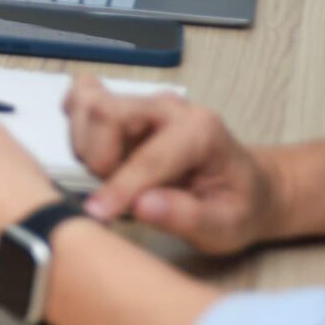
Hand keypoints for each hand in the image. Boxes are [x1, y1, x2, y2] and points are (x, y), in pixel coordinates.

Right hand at [65, 76, 279, 253]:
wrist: (248, 187)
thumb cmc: (237, 207)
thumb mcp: (226, 227)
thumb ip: (187, 217)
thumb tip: (141, 206)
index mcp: (200, 131)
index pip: (147, 156)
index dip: (119, 188)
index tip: (97, 214)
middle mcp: (168, 107)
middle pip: (106, 112)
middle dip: (97, 158)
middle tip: (111, 192)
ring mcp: (143, 102)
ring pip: (88, 103)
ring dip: (85, 144)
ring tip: (107, 176)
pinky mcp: (124, 105)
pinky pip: (84, 97)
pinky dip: (77, 123)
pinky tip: (93, 151)